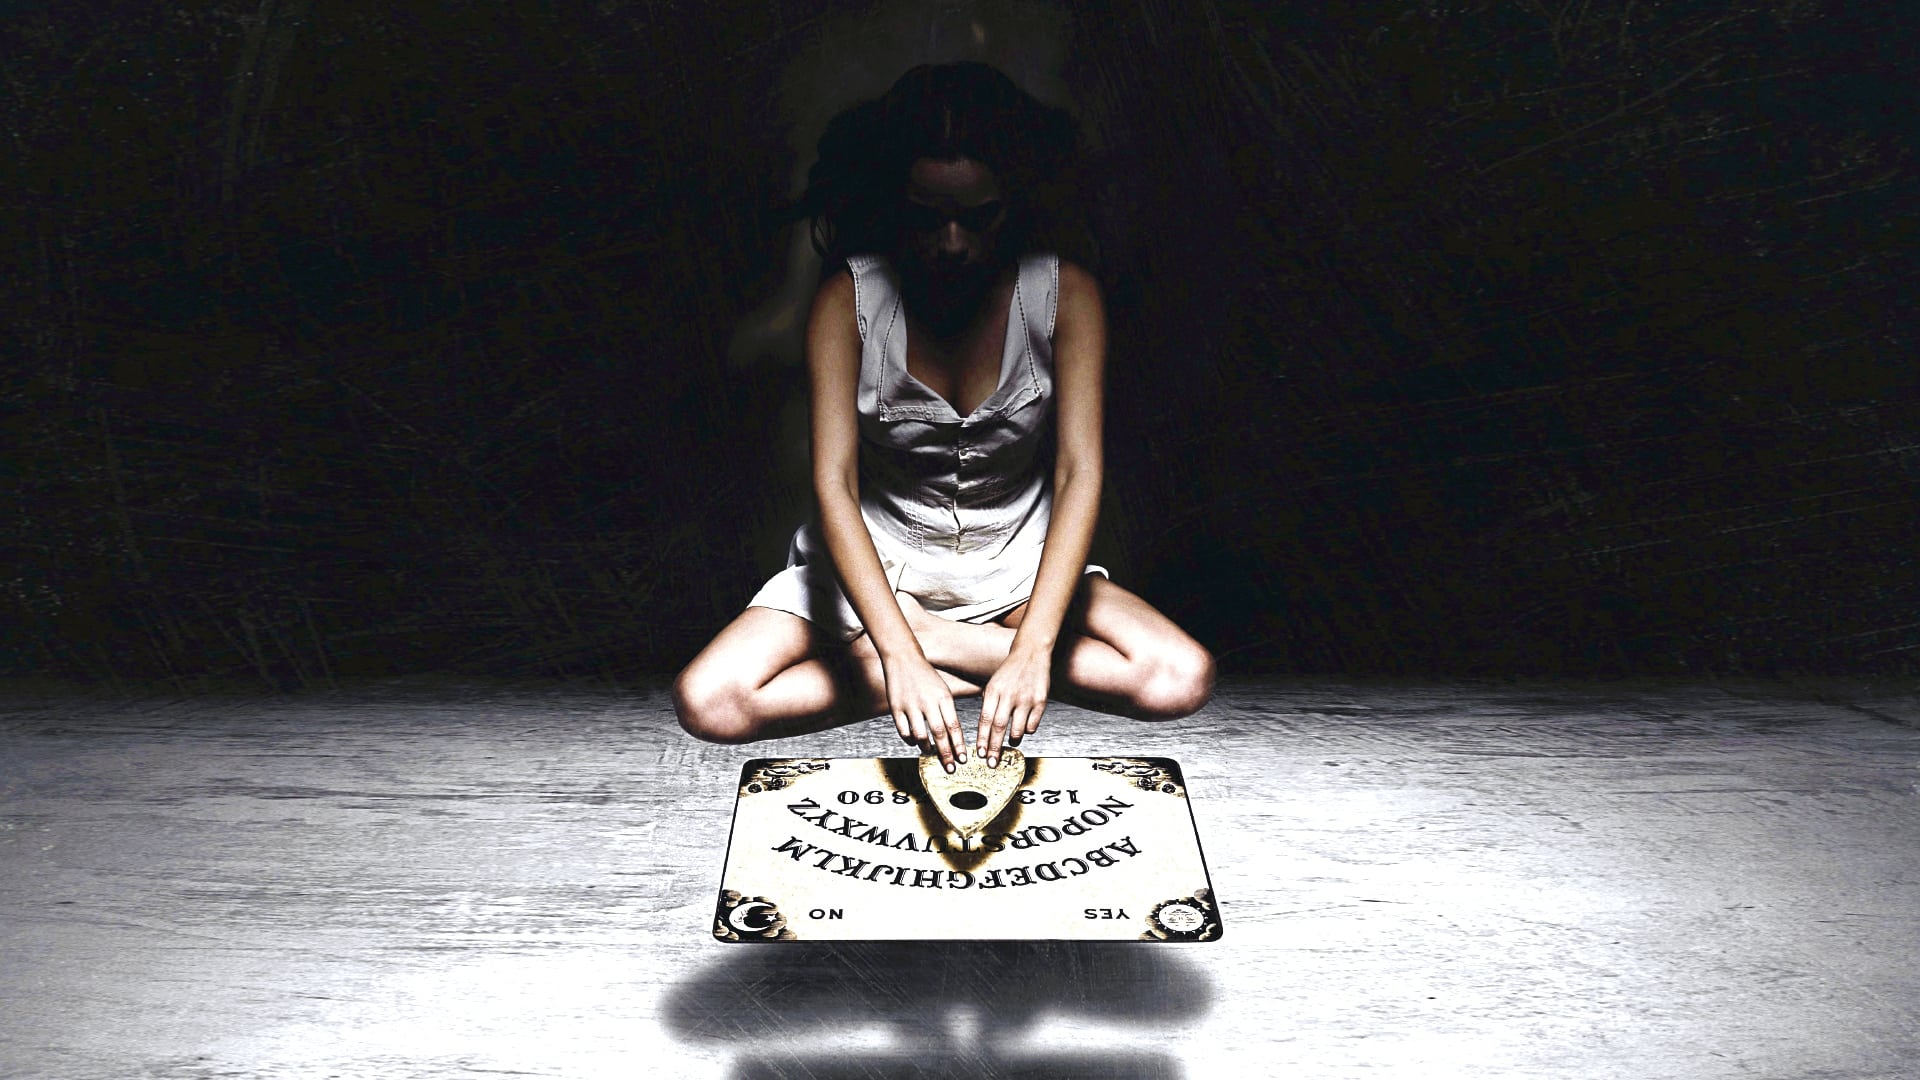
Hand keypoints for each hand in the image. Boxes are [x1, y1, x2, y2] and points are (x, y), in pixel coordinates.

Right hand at [883, 653, 964, 770]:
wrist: (903, 658)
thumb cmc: (925, 676)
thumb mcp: (943, 689)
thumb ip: (948, 711)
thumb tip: (955, 736)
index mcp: (943, 697)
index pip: (954, 726)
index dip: (959, 745)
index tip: (963, 759)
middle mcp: (928, 702)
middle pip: (939, 734)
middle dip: (946, 754)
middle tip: (951, 768)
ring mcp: (910, 705)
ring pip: (920, 736)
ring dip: (927, 748)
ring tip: (930, 752)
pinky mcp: (895, 708)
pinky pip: (903, 731)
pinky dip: (910, 741)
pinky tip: (914, 742)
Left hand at [976, 643, 1049, 766]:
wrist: (1031, 653)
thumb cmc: (1010, 672)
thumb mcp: (993, 684)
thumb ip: (988, 704)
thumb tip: (984, 731)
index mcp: (994, 691)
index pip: (985, 720)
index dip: (982, 739)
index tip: (980, 754)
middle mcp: (1009, 695)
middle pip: (999, 727)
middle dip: (994, 748)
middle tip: (992, 763)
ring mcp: (1026, 698)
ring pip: (1017, 729)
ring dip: (1013, 740)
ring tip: (1011, 743)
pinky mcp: (1041, 701)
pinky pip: (1033, 725)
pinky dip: (1027, 731)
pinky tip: (1024, 727)